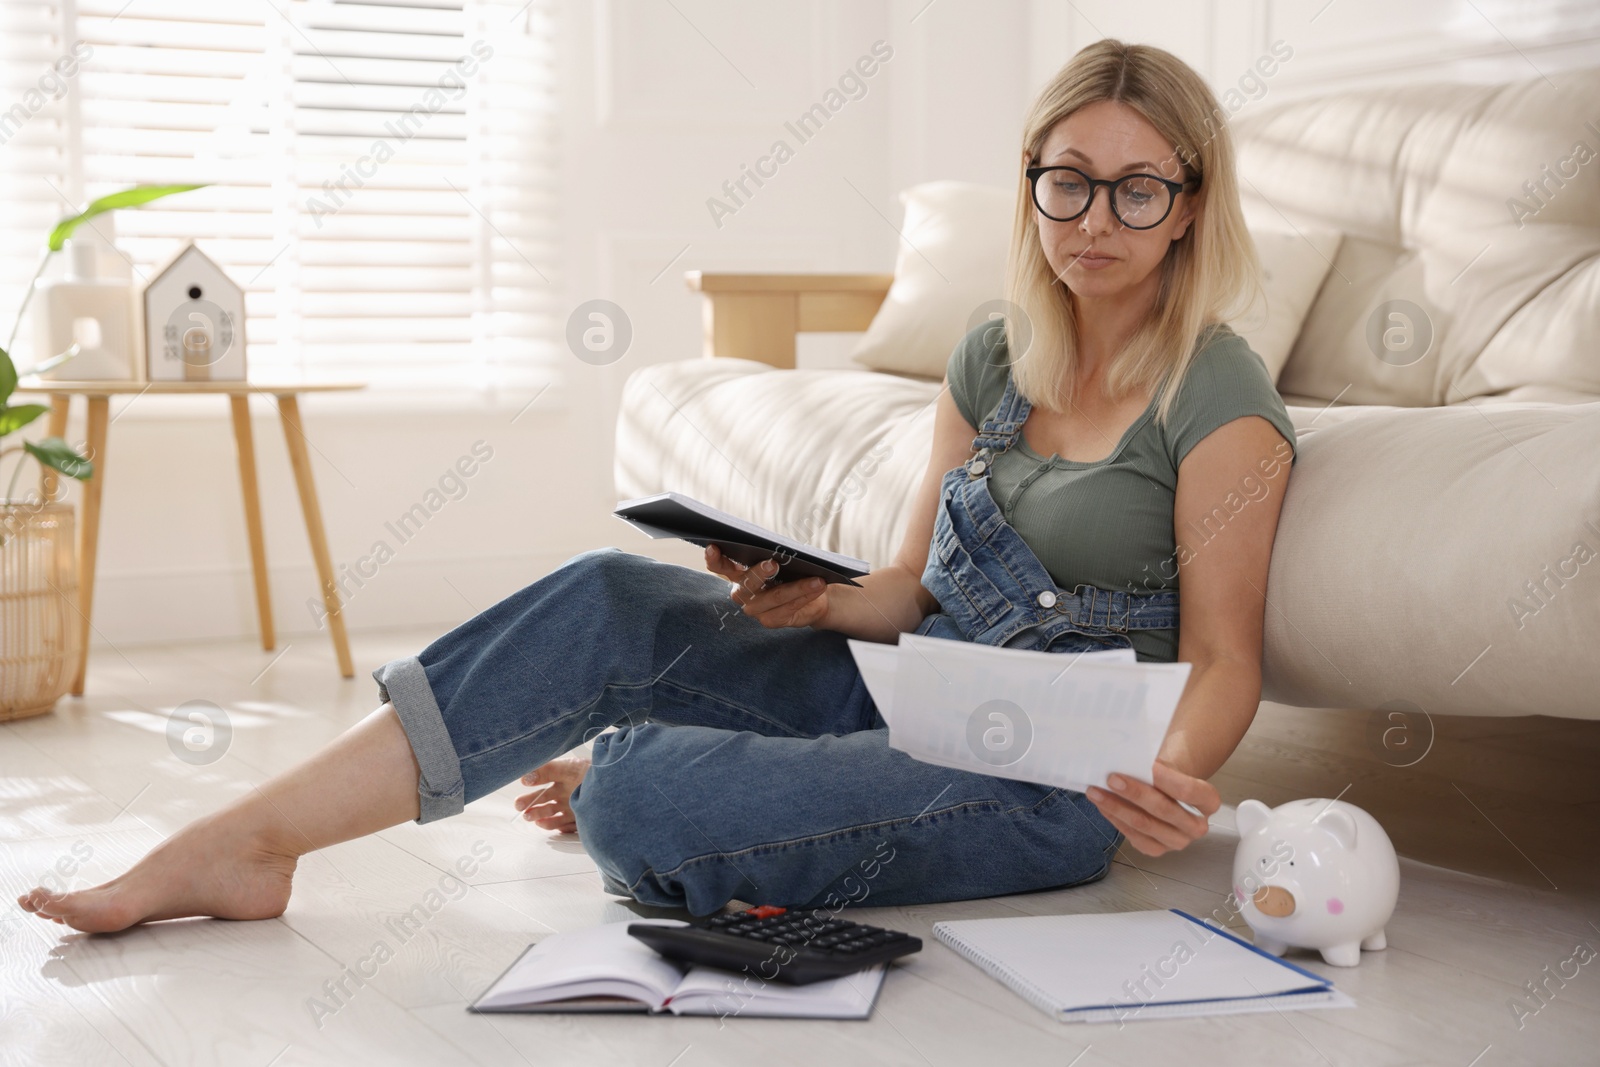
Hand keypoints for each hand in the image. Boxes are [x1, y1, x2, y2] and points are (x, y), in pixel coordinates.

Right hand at [704, 544, 830, 628]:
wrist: (812, 593)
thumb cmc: (793, 570)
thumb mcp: (784, 558)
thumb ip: (776, 553)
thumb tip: (782, 548)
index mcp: (738, 573)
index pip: (720, 566)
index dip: (714, 558)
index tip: (714, 547)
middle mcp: (741, 593)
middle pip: (748, 582)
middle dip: (760, 572)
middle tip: (773, 563)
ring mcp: (754, 609)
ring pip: (774, 596)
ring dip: (798, 586)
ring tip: (816, 579)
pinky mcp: (769, 621)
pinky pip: (788, 608)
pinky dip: (805, 596)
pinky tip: (817, 587)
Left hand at [1085, 760, 1219, 856]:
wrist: (1169, 794)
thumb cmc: (1169, 778)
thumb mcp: (1171, 768)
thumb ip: (1157, 768)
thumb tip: (1127, 762)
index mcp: (1208, 802)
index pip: (1189, 791)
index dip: (1168, 778)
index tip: (1148, 765)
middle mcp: (1196, 826)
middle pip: (1163, 809)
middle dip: (1135, 793)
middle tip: (1111, 778)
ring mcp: (1177, 841)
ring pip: (1143, 824)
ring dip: (1116, 806)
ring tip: (1096, 791)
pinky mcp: (1156, 849)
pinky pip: (1132, 835)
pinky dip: (1115, 818)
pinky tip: (1102, 805)